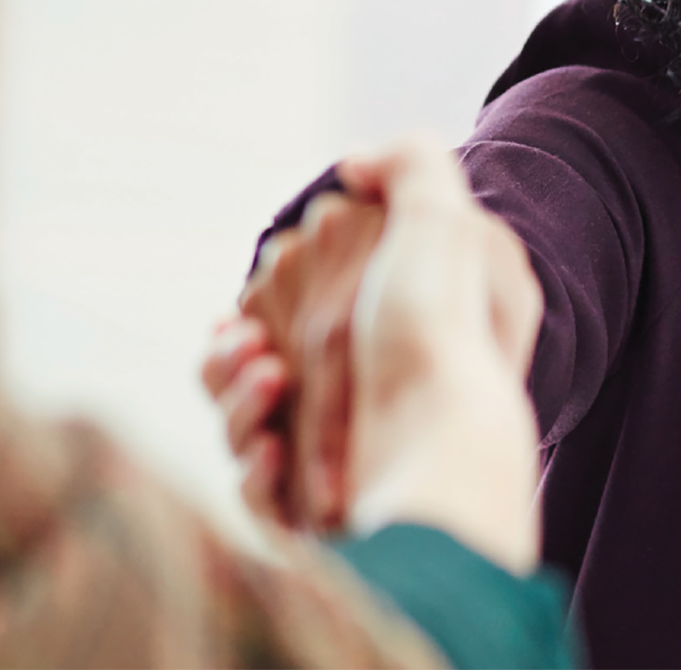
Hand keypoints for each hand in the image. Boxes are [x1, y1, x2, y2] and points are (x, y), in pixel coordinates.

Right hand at [219, 137, 543, 571]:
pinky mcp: (319, 515)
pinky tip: (272, 452)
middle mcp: (363, 396)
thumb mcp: (445, 221)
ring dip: (235, 401)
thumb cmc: (441, 332)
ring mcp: (339, 457)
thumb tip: (354, 166)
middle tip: (254, 348)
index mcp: (384, 331)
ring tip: (268, 383)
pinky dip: (254, 470)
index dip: (270, 296)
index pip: (297, 307)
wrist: (446, 451)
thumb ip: (409, 165)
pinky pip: (257, 491)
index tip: (261, 292)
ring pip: (242, 424)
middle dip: (233, 355)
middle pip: (252, 366)